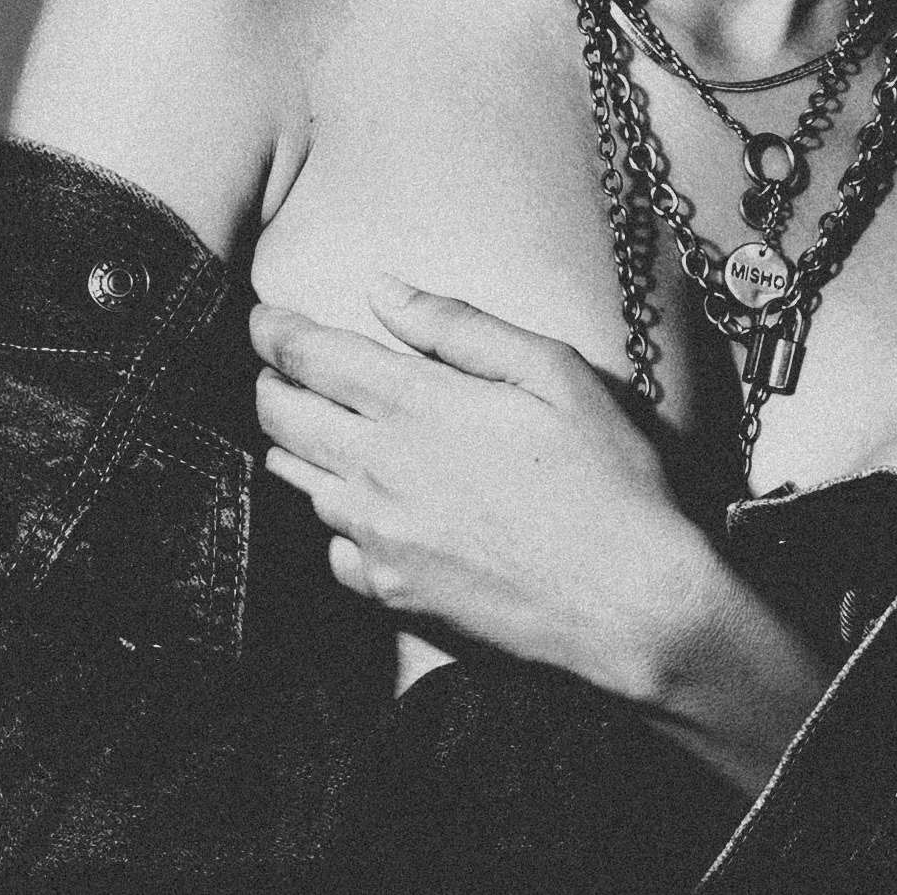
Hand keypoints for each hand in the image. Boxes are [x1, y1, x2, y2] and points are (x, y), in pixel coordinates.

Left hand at [249, 275, 714, 696]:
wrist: (631, 606)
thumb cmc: (608, 483)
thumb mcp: (554, 374)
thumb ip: (459, 328)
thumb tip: (384, 291)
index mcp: (416, 406)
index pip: (305, 355)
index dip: (272, 331)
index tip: (265, 320)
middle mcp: (378, 470)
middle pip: (278, 415)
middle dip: (270, 382)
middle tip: (283, 369)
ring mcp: (377, 536)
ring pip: (297, 478)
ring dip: (297, 446)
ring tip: (320, 427)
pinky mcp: (388, 592)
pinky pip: (332, 545)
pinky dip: (337, 519)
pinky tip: (368, 508)